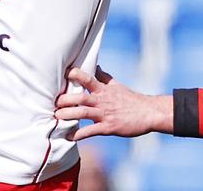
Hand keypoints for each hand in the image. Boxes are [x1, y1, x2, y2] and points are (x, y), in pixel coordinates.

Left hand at [54, 66, 172, 140]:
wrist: (149, 113)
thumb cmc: (131, 99)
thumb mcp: (117, 86)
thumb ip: (104, 77)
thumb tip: (95, 66)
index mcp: (103, 89)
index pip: (87, 78)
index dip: (75, 74)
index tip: (63, 73)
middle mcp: (102, 100)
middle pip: (81, 97)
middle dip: (66, 99)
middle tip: (54, 101)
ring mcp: (105, 114)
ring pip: (83, 113)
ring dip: (68, 115)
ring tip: (57, 116)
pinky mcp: (109, 127)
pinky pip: (92, 131)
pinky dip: (80, 134)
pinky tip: (70, 136)